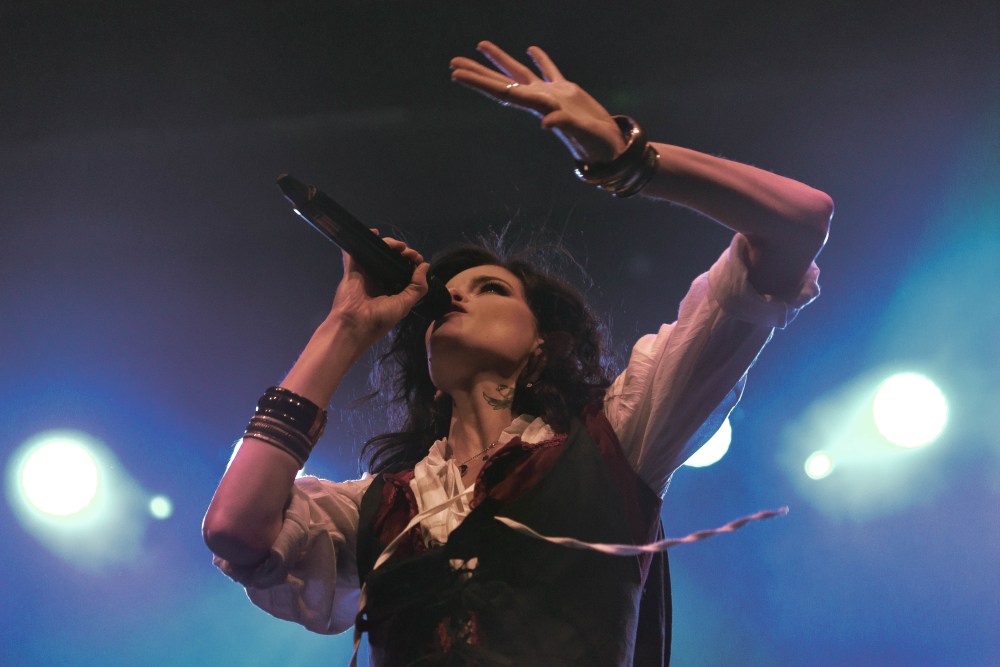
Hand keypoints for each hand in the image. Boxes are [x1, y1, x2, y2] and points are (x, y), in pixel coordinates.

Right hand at [327, 231, 429, 342]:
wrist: (355, 325)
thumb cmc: (381, 318)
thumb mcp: (405, 304)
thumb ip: (417, 287)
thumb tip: (425, 266)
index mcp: (391, 289)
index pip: (402, 269)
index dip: (411, 261)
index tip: (418, 259)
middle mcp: (378, 279)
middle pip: (391, 258)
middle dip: (402, 252)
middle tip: (409, 253)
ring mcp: (365, 273)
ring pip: (378, 252)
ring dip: (389, 244)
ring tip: (399, 246)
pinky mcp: (352, 269)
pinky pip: (356, 251)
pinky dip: (363, 239)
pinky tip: (374, 232)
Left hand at [450, 41, 627, 163]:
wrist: (610, 148)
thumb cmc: (595, 145)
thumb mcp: (581, 134)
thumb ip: (564, 125)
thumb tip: (546, 123)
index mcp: (538, 106)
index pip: (501, 90)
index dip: (478, 82)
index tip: (456, 74)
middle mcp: (539, 100)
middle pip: (502, 81)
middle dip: (478, 72)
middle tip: (453, 61)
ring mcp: (551, 95)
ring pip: (520, 72)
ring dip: (500, 60)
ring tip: (480, 45)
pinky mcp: (567, 92)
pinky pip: (549, 71)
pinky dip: (541, 59)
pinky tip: (531, 49)